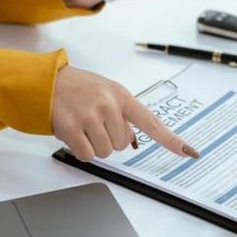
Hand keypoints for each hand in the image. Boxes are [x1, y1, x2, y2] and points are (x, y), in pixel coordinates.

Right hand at [51, 66, 199, 161]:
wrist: (48, 81)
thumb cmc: (79, 88)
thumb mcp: (107, 93)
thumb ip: (123, 114)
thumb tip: (133, 142)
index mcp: (122, 96)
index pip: (152, 122)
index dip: (171, 140)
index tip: (189, 152)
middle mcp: (109, 105)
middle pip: (122, 144)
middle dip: (108, 138)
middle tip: (94, 122)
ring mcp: (90, 116)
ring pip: (105, 152)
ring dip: (94, 145)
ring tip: (83, 125)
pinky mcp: (72, 127)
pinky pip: (87, 155)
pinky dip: (81, 150)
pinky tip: (74, 133)